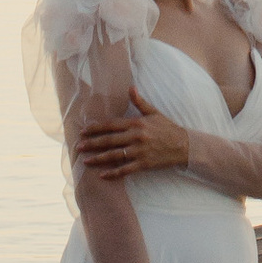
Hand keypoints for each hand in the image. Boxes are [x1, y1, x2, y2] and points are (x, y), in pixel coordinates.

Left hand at [76, 89, 191, 178]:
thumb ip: (140, 102)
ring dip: (99, 158)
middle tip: (78, 146)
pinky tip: (102, 175)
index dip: (97, 128)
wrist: (183, 145)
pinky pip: (125, 170)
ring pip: (114, 155)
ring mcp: (139, 151)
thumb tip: (130, 88)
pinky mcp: (143, 164)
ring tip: (85, 161)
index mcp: (136, 123)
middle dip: (92, 143)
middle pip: (109, 140)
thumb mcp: (154, 112)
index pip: (112, 125)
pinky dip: (113, 173)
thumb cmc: (167, 128)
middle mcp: (136, 137)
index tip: (84, 130)